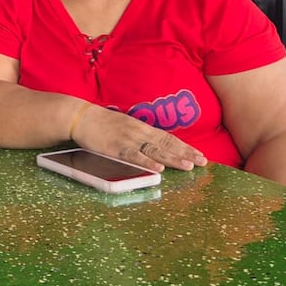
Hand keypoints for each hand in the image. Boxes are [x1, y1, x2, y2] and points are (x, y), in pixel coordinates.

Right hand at [71, 104, 206, 171]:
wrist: (81, 117)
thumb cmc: (101, 122)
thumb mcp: (125, 125)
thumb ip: (140, 134)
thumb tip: (154, 144)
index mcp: (141, 127)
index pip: (168, 137)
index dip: (184, 146)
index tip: (199, 154)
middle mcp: (139, 132)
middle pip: (167, 143)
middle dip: (186, 153)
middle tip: (203, 162)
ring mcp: (128, 140)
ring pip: (155, 150)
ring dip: (172, 158)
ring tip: (188, 166)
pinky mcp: (116, 148)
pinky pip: (134, 156)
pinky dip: (147, 162)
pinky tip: (158, 169)